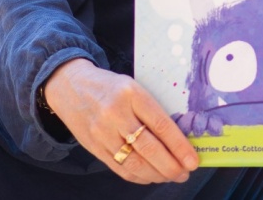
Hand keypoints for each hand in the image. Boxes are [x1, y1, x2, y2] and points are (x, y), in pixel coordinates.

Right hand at [43, 58, 199, 183]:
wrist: (69, 85)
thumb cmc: (109, 86)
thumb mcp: (132, 87)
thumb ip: (151, 109)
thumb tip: (179, 138)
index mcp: (131, 94)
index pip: (161, 124)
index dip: (179, 146)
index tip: (193, 160)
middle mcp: (115, 114)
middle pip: (149, 148)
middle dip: (171, 166)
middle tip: (185, 173)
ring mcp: (102, 133)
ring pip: (134, 163)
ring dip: (157, 174)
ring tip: (172, 176)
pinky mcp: (93, 148)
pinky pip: (120, 168)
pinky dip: (139, 176)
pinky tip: (151, 176)